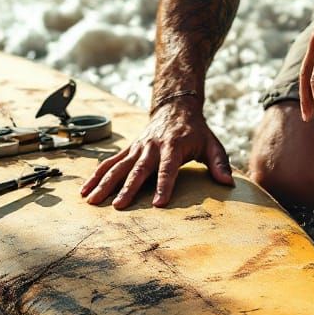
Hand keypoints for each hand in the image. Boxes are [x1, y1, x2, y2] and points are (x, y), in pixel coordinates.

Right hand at [79, 98, 233, 209]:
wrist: (176, 107)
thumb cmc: (196, 131)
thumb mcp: (212, 144)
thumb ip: (219, 163)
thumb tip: (228, 183)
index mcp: (174, 146)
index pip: (168, 168)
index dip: (164, 185)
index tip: (158, 204)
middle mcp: (152, 146)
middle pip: (139, 169)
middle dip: (128, 188)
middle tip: (118, 207)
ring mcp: (137, 147)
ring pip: (118, 166)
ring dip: (105, 183)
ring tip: (92, 201)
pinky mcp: (128, 149)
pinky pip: (109, 162)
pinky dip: (96, 175)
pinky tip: (85, 190)